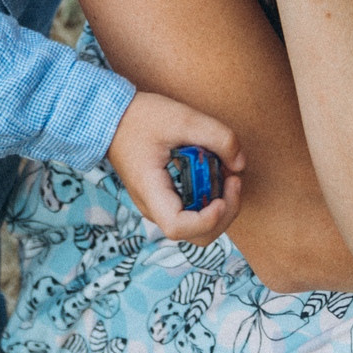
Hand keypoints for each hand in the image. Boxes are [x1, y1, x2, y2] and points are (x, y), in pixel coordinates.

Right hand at [108, 89, 244, 244]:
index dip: (206, 220)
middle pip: (196, 235)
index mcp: (150, 191)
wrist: (112, 117)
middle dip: (224, 213)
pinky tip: (216, 173)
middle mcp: (154, 207)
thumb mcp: (182, 118)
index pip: (178, 227)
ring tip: (228, 175)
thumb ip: (217, 137)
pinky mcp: (166, 198)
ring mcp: (160, 205)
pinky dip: (211, 198)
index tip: (221, 196)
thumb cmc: (140, 117)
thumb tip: (240, 164)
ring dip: (221, 206)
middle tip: (233, 180)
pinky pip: (193, 211)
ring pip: (198, 228)